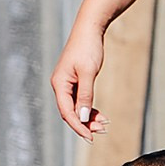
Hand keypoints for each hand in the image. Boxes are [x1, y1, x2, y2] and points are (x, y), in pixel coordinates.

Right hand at [52, 20, 108, 139]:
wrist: (90, 28)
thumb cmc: (88, 47)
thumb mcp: (88, 73)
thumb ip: (85, 96)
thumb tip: (84, 117)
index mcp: (59, 84)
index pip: (67, 112)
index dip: (78, 126)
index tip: (90, 137)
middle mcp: (61, 85)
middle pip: (71, 112)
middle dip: (86, 123)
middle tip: (103, 130)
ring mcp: (67, 83)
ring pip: (77, 108)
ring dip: (89, 117)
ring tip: (105, 124)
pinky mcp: (75, 81)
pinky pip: (81, 100)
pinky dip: (90, 108)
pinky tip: (101, 115)